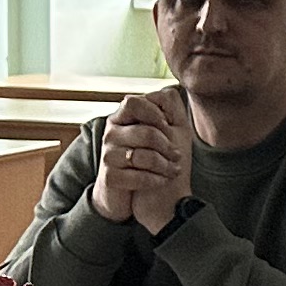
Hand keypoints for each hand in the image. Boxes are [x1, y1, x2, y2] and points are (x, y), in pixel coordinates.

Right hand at [91, 92, 191, 230]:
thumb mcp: (164, 131)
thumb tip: (172, 89)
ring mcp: (108, 156)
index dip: (154, 113)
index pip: (133, 103)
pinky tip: (162, 181)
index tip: (168, 126)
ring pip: (144, 156)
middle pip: (145, 132)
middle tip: (177, 156)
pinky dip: (156, 180)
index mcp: (121, 118)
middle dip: (167, 146)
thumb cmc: (152, 157)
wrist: (134, 195)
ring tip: (173, 170)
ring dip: (165, 166)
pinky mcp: (110, 177)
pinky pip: (138, 176)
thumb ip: (168, 108)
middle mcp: (111, 134)